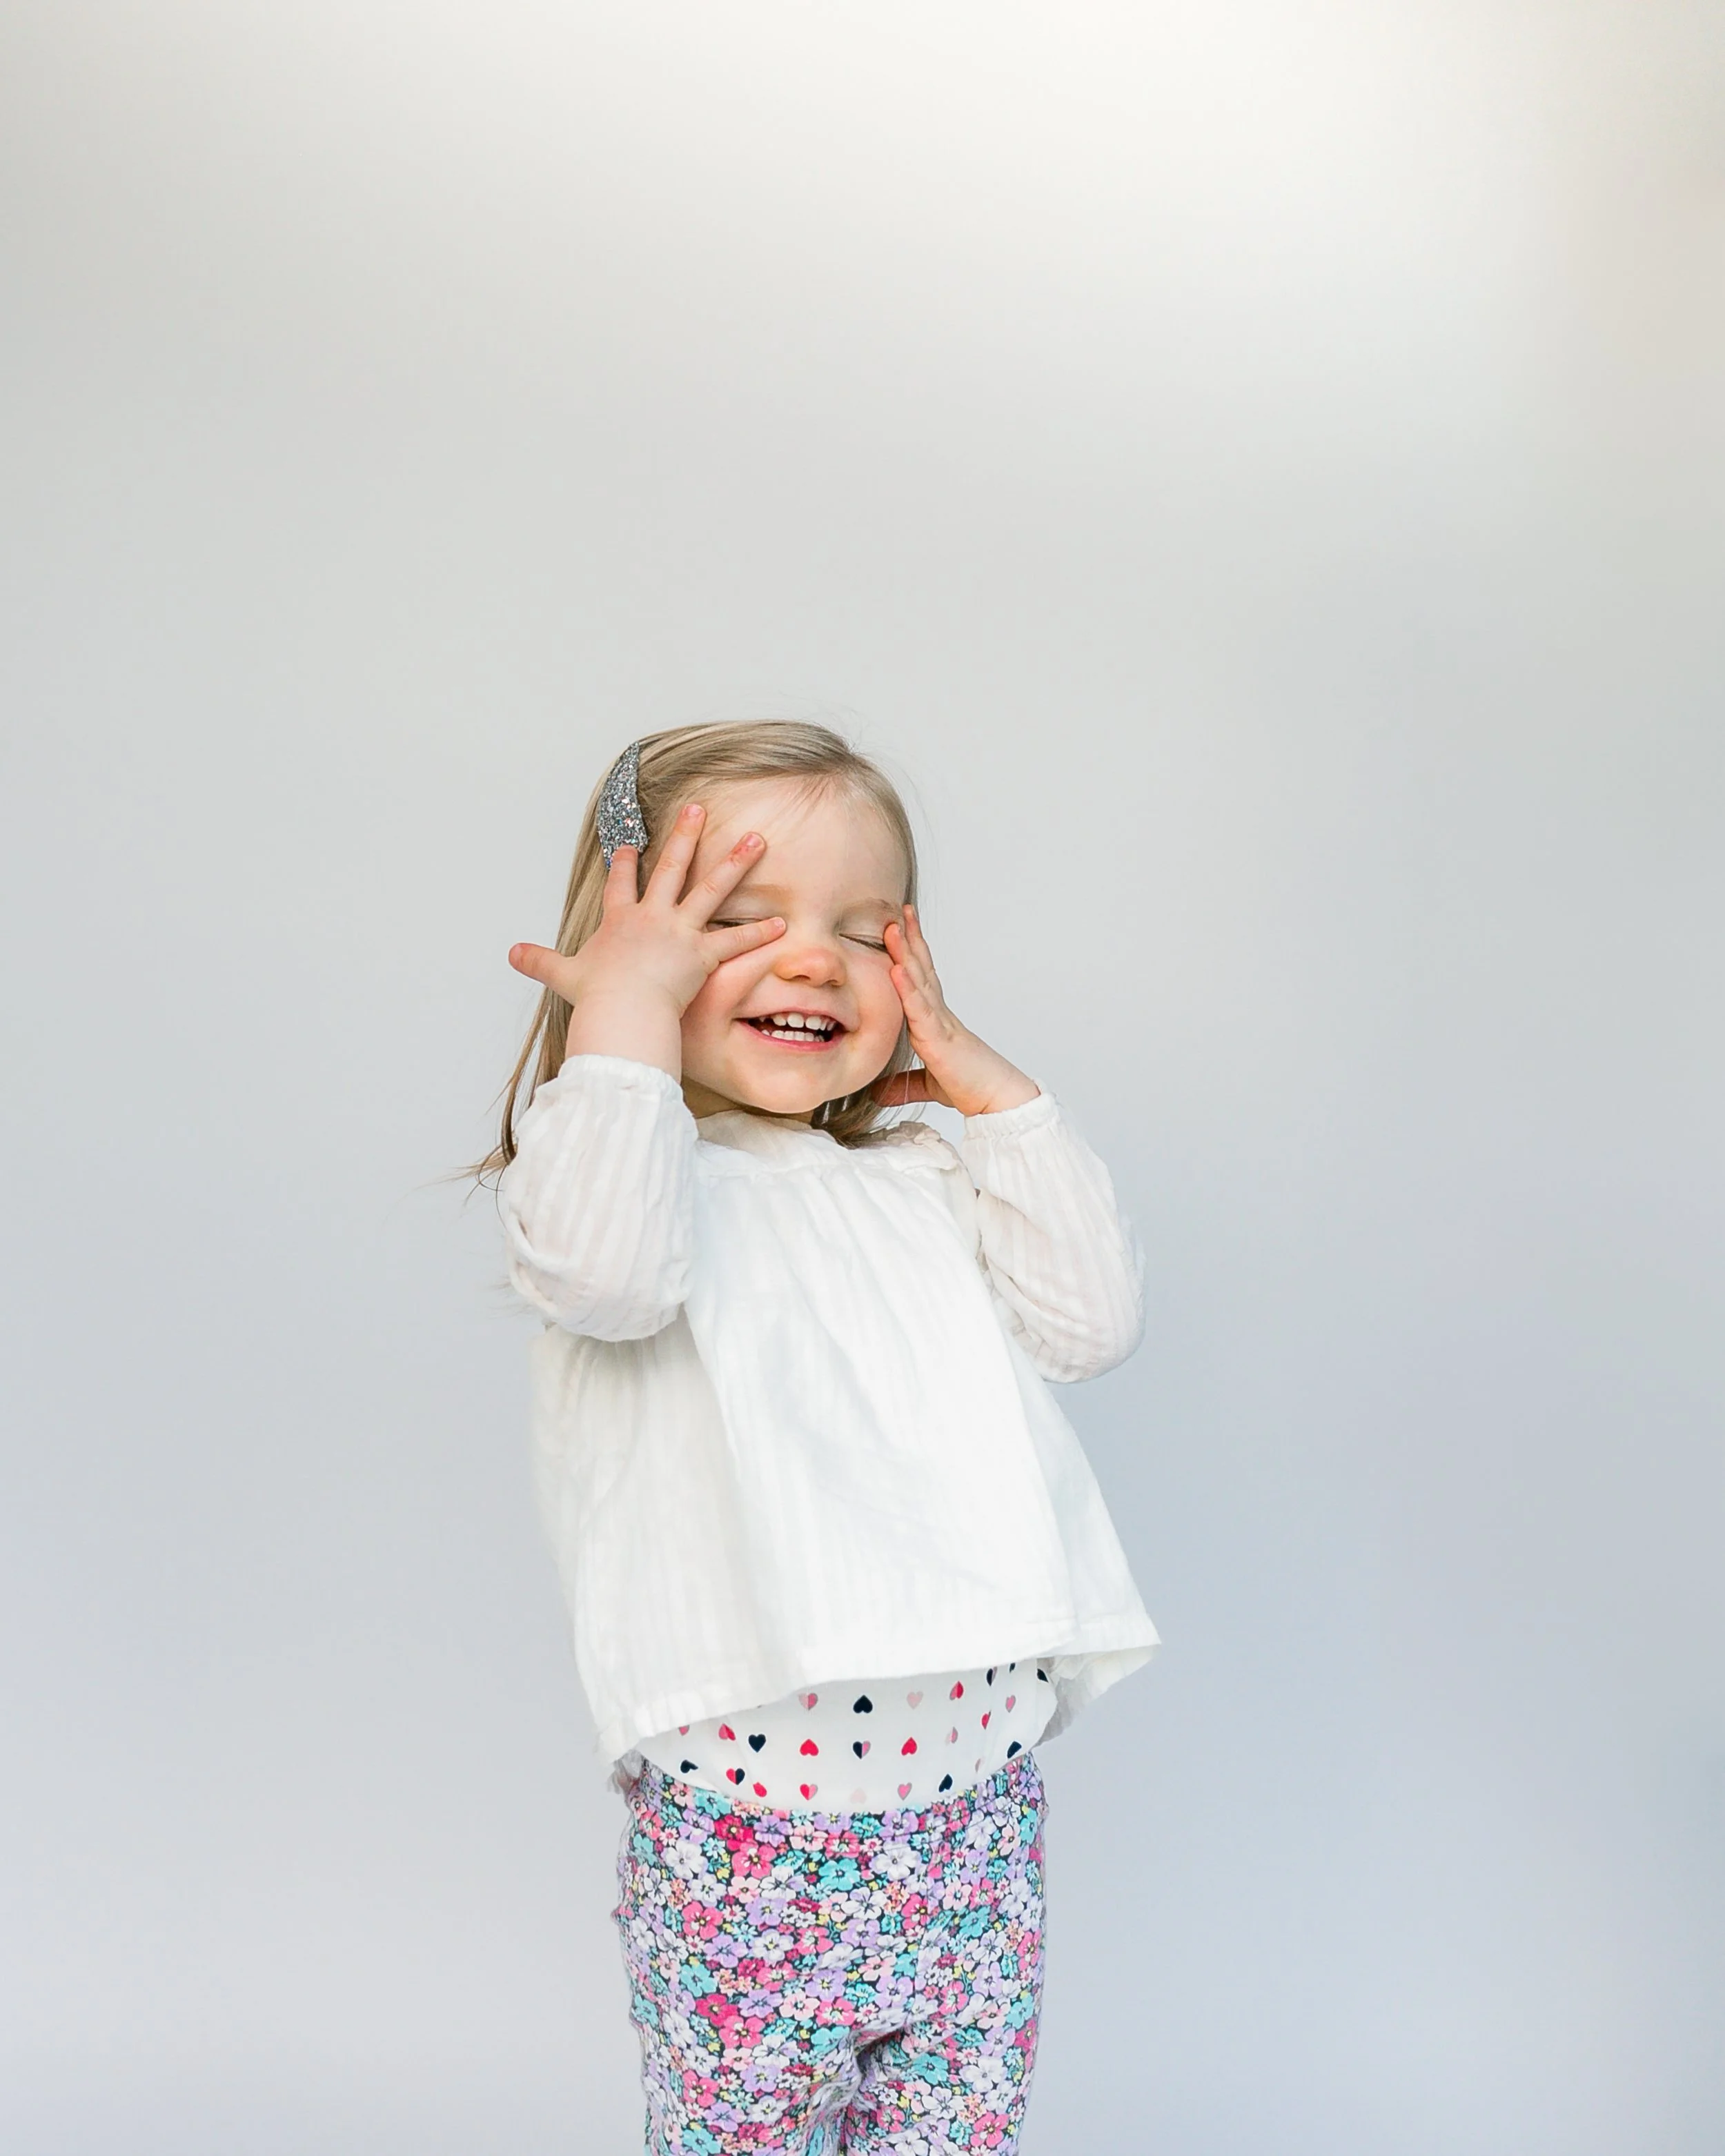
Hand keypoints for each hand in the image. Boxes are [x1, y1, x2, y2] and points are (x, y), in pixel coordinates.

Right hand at [508, 804, 786, 1075]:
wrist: (622, 1011)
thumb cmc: (596, 997)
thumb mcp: (564, 975)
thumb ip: (541, 962)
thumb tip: (512, 954)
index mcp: (620, 920)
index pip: (621, 884)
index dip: (625, 863)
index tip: (630, 843)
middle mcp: (652, 916)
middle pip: (671, 867)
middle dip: (686, 836)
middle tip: (700, 809)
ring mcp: (680, 931)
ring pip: (711, 889)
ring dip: (736, 863)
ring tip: (758, 840)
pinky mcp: (702, 953)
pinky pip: (735, 940)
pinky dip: (758, 933)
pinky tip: (781, 921)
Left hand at [870, 902, 1039, 1117]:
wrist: (997, 1100)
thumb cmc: (970, 1086)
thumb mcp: (928, 1085)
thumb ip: (904, 1084)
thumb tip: (878, 1093)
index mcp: (937, 1021)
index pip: (922, 979)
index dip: (912, 953)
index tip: (901, 928)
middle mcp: (940, 1015)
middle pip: (922, 969)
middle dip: (910, 939)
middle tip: (898, 911)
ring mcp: (940, 1023)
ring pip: (921, 981)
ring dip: (906, 953)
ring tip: (893, 926)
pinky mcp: (940, 1039)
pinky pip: (921, 1009)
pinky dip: (907, 988)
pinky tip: (897, 969)